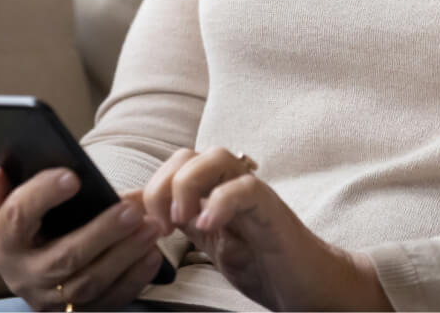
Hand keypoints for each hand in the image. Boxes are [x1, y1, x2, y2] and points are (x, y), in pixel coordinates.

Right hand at [0, 164, 164, 309]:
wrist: (41, 259)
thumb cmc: (34, 219)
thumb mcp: (14, 201)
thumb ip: (2, 186)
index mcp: (3, 242)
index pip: (16, 217)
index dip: (42, 195)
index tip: (74, 176)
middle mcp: (23, 276)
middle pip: (63, 258)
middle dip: (102, 233)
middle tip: (133, 209)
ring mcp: (51, 300)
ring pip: (89, 283)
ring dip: (125, 255)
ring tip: (151, 226)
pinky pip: (108, 301)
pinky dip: (133, 279)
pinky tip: (153, 255)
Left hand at [141, 147, 391, 310]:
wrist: (307, 285)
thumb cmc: (262, 264)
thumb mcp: (209, 245)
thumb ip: (181, 224)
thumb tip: (138, 215)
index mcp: (211, 191)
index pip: (172, 167)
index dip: (145, 189)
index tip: (132, 223)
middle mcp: (230, 184)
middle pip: (188, 154)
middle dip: (162, 185)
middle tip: (159, 227)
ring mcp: (252, 193)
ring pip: (216, 157)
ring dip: (187, 184)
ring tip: (181, 221)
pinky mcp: (271, 208)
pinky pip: (246, 188)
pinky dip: (221, 201)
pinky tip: (208, 226)